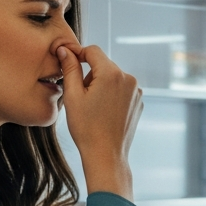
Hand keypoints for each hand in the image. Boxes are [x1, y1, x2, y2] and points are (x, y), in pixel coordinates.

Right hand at [58, 44, 142, 198]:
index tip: (69, 63)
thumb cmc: (86, 128)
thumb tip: (66, 50)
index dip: (78, 54)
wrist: (106, 155)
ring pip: (113, 77)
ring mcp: (136, 91)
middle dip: (90, 74)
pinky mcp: (139, 102)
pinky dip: (112, 95)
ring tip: (93, 107)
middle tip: (80, 96)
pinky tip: (104, 112)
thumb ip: (70, 68)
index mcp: (111, 74)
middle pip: (103, 64)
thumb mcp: (72, 96)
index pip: (93, 51)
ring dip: (101, 84)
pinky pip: (122, 90)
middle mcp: (128, 79)